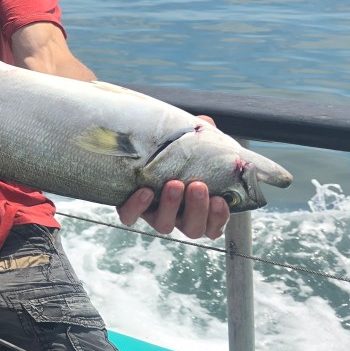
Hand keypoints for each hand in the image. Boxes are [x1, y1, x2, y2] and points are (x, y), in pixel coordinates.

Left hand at [117, 114, 231, 239]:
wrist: (137, 154)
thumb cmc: (174, 155)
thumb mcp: (190, 147)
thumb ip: (201, 138)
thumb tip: (206, 122)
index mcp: (199, 209)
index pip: (213, 226)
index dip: (218, 218)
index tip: (220, 199)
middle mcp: (178, 217)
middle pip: (192, 228)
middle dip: (197, 209)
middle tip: (197, 185)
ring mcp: (154, 215)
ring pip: (165, 225)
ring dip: (171, 206)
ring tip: (174, 184)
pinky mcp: (130, 210)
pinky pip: (130, 217)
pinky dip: (137, 207)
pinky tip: (146, 192)